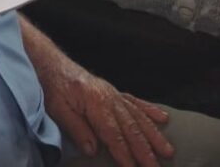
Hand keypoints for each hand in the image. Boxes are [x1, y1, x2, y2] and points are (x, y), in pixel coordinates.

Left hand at [43, 63, 172, 166]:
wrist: (51, 63)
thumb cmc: (52, 86)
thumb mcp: (58, 109)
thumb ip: (77, 129)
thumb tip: (93, 150)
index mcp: (95, 102)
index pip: (113, 134)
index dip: (124, 153)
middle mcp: (109, 97)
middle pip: (131, 127)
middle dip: (145, 149)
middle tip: (156, 166)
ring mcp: (113, 93)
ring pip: (138, 116)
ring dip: (153, 134)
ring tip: (167, 150)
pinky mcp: (113, 91)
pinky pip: (135, 101)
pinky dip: (150, 110)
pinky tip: (163, 118)